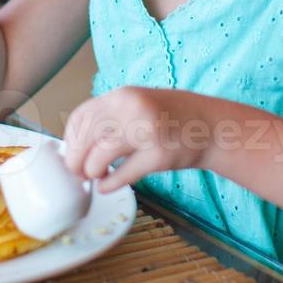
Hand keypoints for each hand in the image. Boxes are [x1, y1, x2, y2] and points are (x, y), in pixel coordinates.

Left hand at [61, 87, 214, 192]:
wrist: (212, 126)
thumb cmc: (171, 117)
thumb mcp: (137, 104)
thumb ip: (110, 117)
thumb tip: (76, 145)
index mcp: (123, 96)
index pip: (81, 117)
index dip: (70, 140)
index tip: (71, 153)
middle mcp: (132, 109)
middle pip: (86, 137)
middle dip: (76, 160)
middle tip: (78, 172)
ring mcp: (147, 132)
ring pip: (101, 156)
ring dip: (91, 171)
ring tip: (95, 176)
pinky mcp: (159, 156)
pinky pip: (124, 174)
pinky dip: (110, 184)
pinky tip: (106, 186)